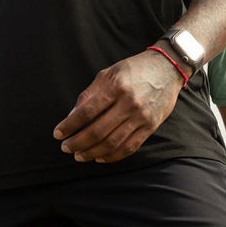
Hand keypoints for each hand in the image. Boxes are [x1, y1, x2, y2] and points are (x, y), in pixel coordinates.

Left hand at [52, 50, 181, 163]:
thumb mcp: (108, 73)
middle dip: (78, 143)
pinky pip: (129, 147)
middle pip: (98, 131)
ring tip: (79, 155)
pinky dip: (112, 156)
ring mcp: (141, 117)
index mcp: (116, 86)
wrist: (168, 68)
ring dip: (92, 153)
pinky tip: (99, 157)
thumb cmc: (133, 70)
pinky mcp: (150, 127)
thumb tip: (72, 117)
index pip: (87, 112)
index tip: (57, 134)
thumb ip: (89, 94)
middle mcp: (129, 103)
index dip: (70, 125)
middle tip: (65, 148)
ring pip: (112, 143)